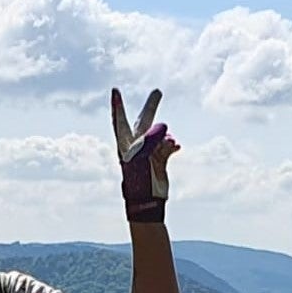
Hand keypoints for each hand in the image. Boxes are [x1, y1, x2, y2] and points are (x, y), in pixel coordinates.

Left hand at [111, 88, 179, 223]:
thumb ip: (150, 140)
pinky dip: (172, 145)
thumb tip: (164, 127)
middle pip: (144, 121)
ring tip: (171, 144)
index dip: (118, 106)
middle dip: (151, 107)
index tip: (115, 90)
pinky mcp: (160, 159)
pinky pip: (169, 146)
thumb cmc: (138, 181)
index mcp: (125, 145)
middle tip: (158, 92)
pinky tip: (176, 147)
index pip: (120, 121)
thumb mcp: (140, 159)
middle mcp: (136, 146)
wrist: (147, 202)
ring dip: (168, 138)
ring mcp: (149, 152)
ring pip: (161, 135)